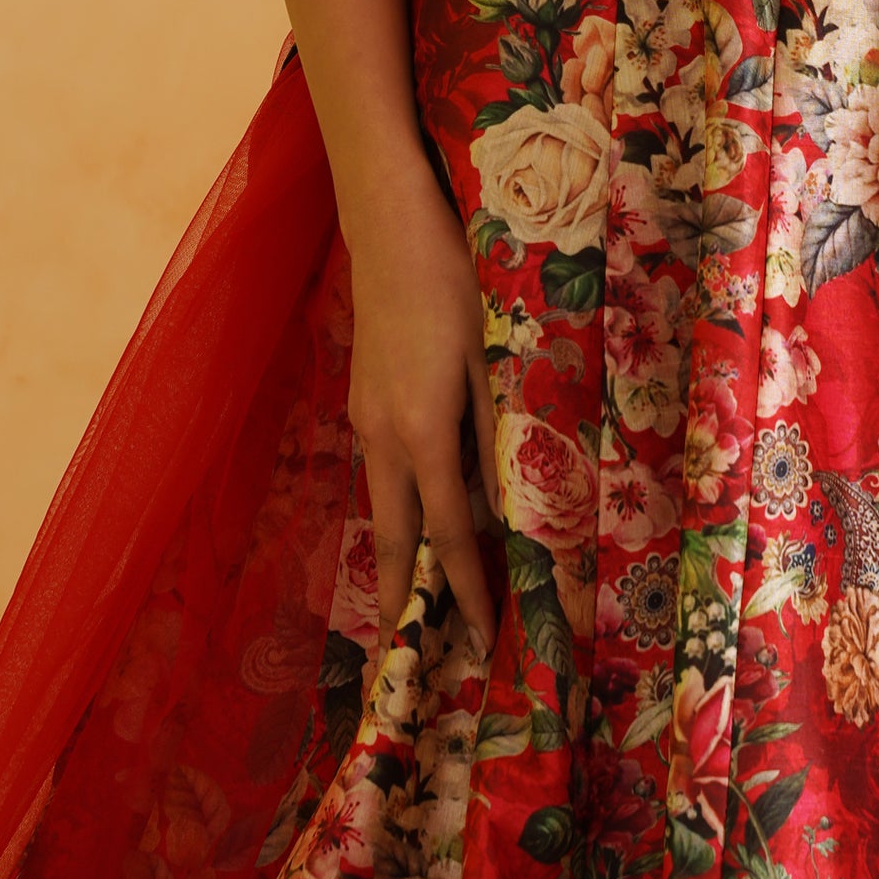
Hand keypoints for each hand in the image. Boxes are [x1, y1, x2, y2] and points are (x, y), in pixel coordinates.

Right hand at [342, 163, 502, 665]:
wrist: (389, 221)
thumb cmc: (453, 277)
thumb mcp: (493, 353)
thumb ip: (500, 430)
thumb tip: (514, 503)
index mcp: (419, 431)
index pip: (442, 533)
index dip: (462, 589)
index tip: (477, 640)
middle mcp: (381, 435)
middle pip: (391, 538)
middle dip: (404, 600)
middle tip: (414, 657)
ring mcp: (365, 416)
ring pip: (381, 505)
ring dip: (398, 559)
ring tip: (418, 607)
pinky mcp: (365, 398)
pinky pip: (380, 472)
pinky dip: (396, 511)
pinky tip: (415, 522)